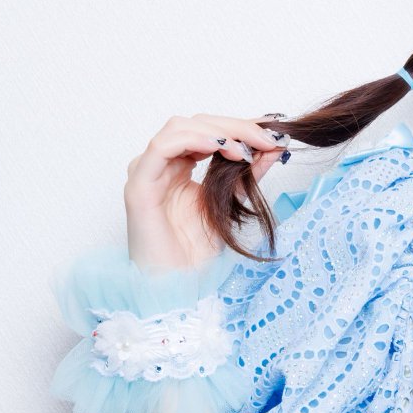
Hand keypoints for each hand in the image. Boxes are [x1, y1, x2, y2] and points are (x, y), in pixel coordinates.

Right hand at [124, 113, 289, 268]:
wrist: (176, 288)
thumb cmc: (195, 255)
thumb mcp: (231, 205)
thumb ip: (248, 176)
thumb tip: (274, 148)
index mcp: (179, 168)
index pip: (208, 131)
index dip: (240, 127)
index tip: (272, 132)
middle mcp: (161, 165)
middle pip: (196, 123)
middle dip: (236, 127)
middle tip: (267, 139)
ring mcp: (147, 172)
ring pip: (179, 127)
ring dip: (218, 131)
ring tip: (246, 150)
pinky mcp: (139, 185)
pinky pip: (162, 147)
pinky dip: (193, 139)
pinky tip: (219, 147)